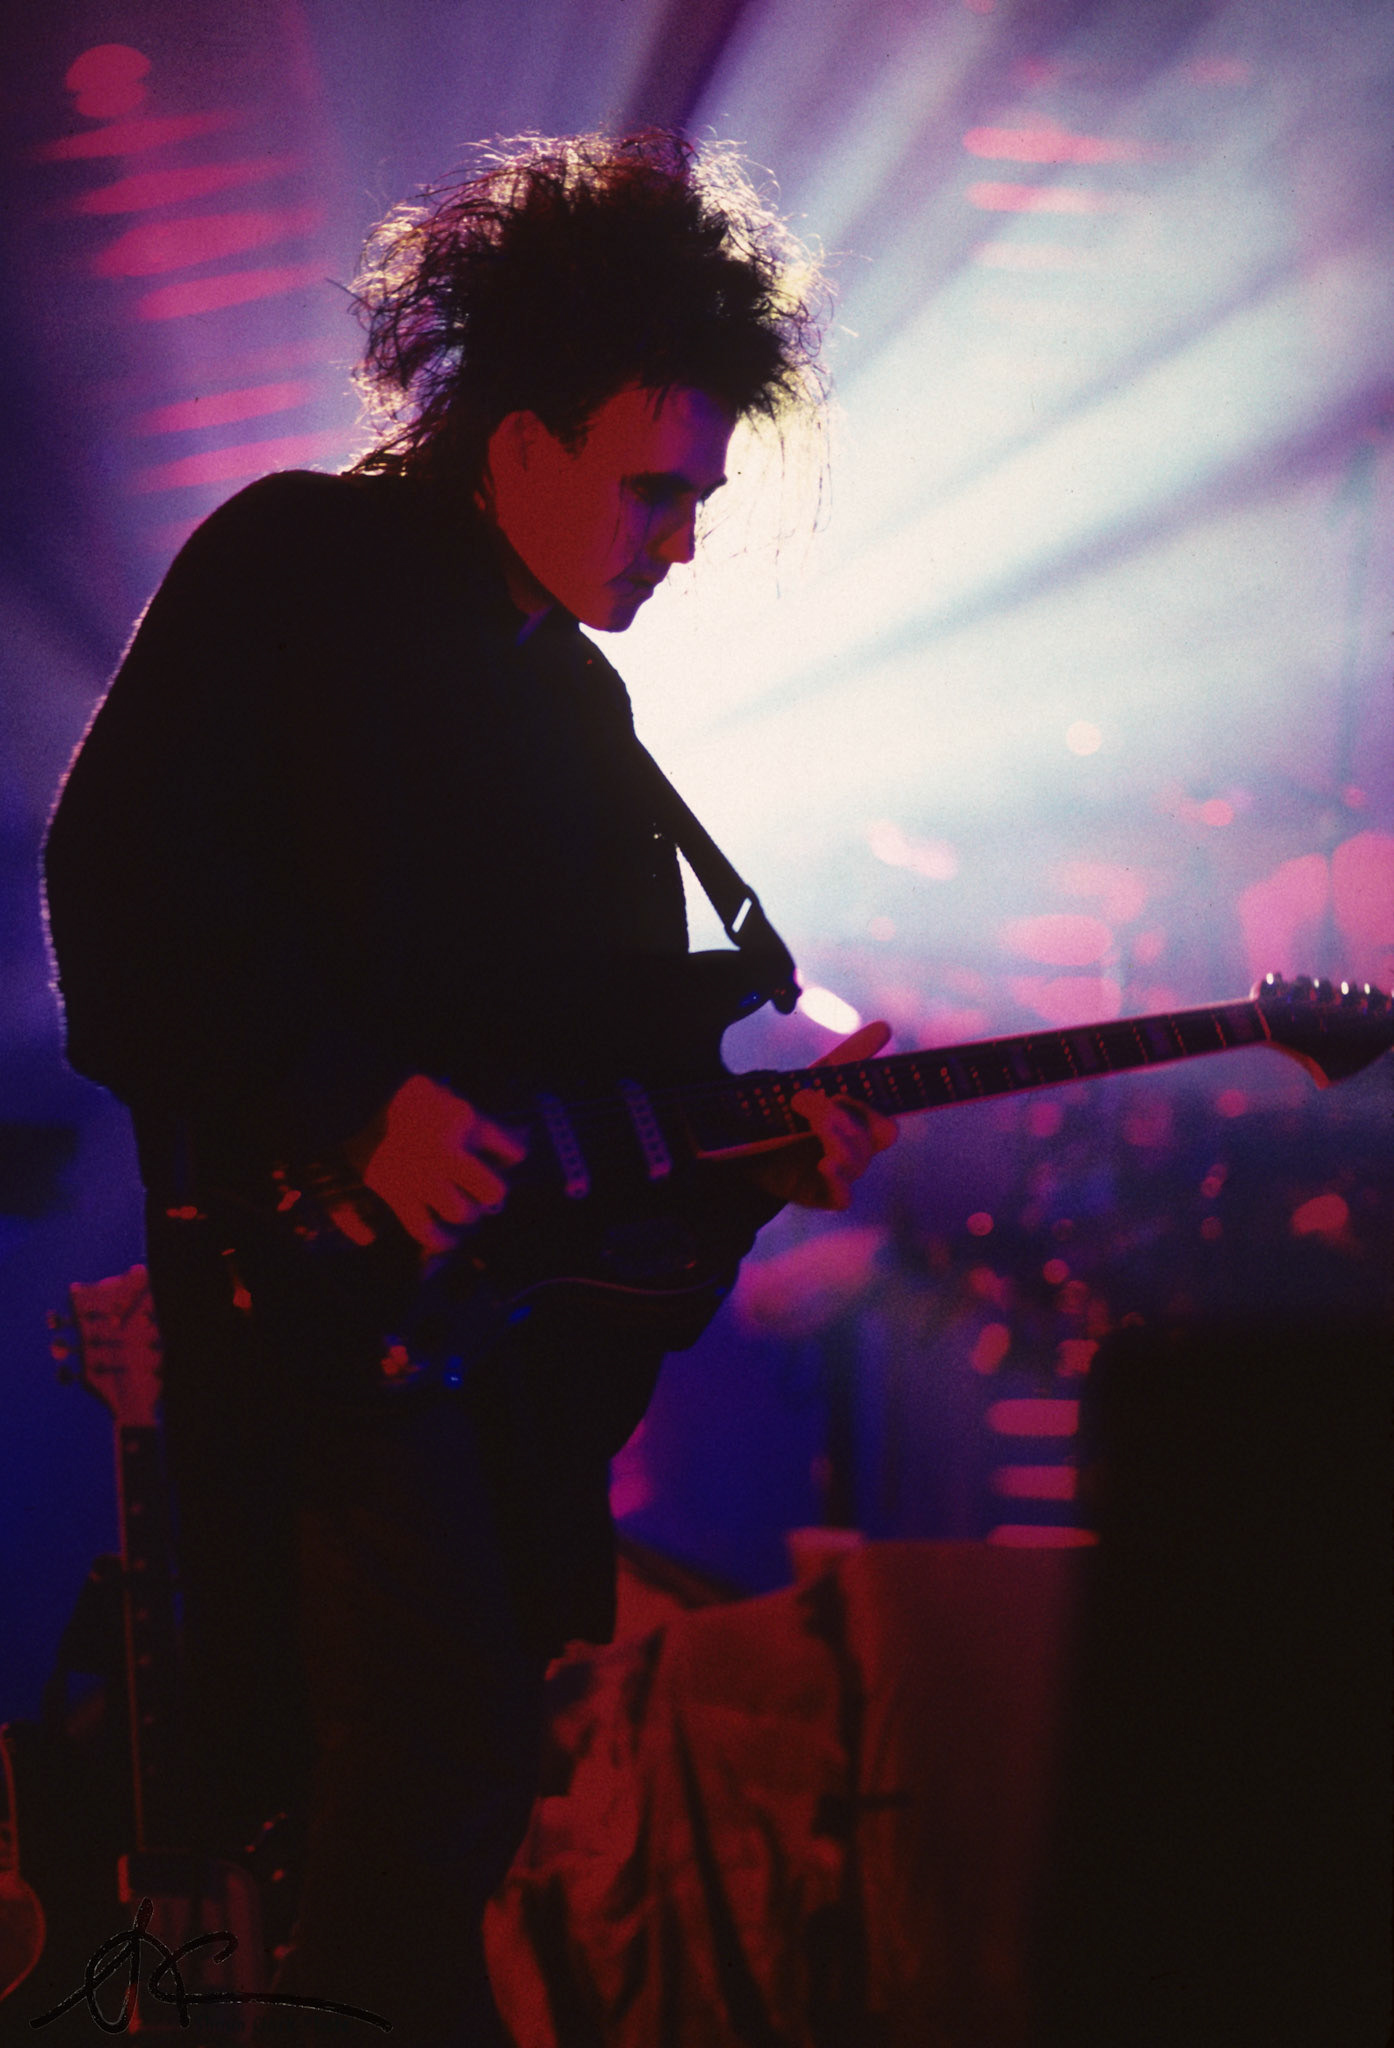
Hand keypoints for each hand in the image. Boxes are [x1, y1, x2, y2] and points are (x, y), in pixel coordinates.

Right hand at [343, 1074, 526, 1257]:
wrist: (354, 1099)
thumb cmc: (404, 1093)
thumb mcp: (446, 1092)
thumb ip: (473, 1116)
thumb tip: (510, 1140)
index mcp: (466, 1121)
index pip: (512, 1150)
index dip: (513, 1155)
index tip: (508, 1156)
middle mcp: (449, 1153)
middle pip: (493, 1190)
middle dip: (494, 1192)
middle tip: (489, 1190)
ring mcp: (423, 1176)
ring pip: (461, 1213)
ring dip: (467, 1214)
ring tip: (465, 1210)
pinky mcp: (397, 1194)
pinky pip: (424, 1229)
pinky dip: (438, 1239)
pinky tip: (446, 1238)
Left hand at [754, 1021, 898, 1211]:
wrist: (743, 1144)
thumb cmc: (787, 1111)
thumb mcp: (814, 1080)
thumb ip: (849, 1057)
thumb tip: (886, 1027)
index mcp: (861, 1121)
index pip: (887, 1117)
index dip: (875, 1104)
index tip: (843, 1092)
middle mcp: (858, 1148)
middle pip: (882, 1135)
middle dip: (854, 1116)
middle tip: (821, 1103)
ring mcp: (842, 1173)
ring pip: (859, 1159)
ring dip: (835, 1135)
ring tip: (805, 1119)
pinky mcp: (821, 1195)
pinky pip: (843, 1195)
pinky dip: (838, 1180)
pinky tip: (824, 1165)